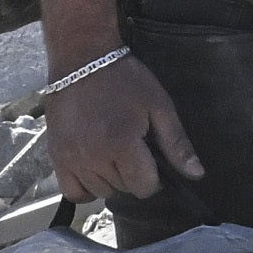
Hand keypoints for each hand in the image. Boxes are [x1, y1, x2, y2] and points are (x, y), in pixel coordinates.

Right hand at [47, 56, 202, 203]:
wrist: (82, 61)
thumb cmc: (125, 81)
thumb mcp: (159, 107)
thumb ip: (177, 144)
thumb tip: (197, 174)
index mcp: (121, 145)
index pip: (144, 187)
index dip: (155, 178)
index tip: (153, 159)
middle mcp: (94, 157)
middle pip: (124, 189)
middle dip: (134, 174)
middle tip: (133, 148)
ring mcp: (71, 159)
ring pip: (100, 191)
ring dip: (112, 179)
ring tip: (114, 152)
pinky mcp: (56, 157)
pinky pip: (73, 192)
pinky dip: (86, 187)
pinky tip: (95, 168)